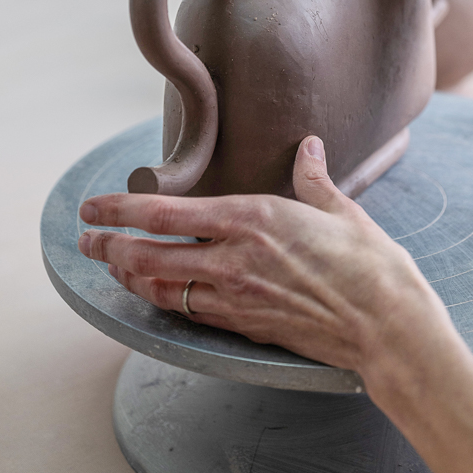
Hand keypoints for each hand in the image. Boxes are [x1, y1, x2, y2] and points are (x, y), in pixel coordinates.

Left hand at [78, 134, 472, 472]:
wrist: (387, 325)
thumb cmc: (371, 264)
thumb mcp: (341, 210)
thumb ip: (313, 178)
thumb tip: (308, 147)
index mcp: (251, 218)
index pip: (163, 212)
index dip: (118, 211)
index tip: (92, 207)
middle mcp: (233, 258)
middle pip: (147, 255)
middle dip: (107, 247)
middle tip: (85, 240)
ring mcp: (235, 296)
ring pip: (160, 288)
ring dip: (127, 277)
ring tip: (109, 266)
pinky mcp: (244, 326)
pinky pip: (189, 312)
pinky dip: (161, 301)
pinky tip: (153, 295)